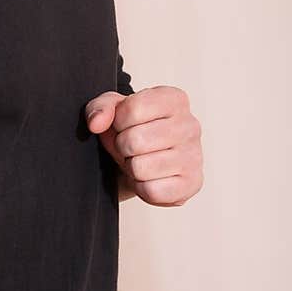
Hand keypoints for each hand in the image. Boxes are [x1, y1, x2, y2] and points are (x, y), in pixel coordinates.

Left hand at [84, 85, 202, 206]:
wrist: (143, 159)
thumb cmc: (131, 130)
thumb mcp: (112, 110)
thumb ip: (100, 108)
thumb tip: (97, 123)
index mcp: (174, 99)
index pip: (133, 108)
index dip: (118, 121)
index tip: (124, 124)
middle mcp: (190, 125)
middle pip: (135, 140)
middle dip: (122, 147)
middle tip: (130, 147)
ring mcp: (194, 155)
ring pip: (140, 167)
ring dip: (131, 168)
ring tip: (140, 160)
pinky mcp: (192, 183)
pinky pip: (152, 191)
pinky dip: (142, 187)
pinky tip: (149, 176)